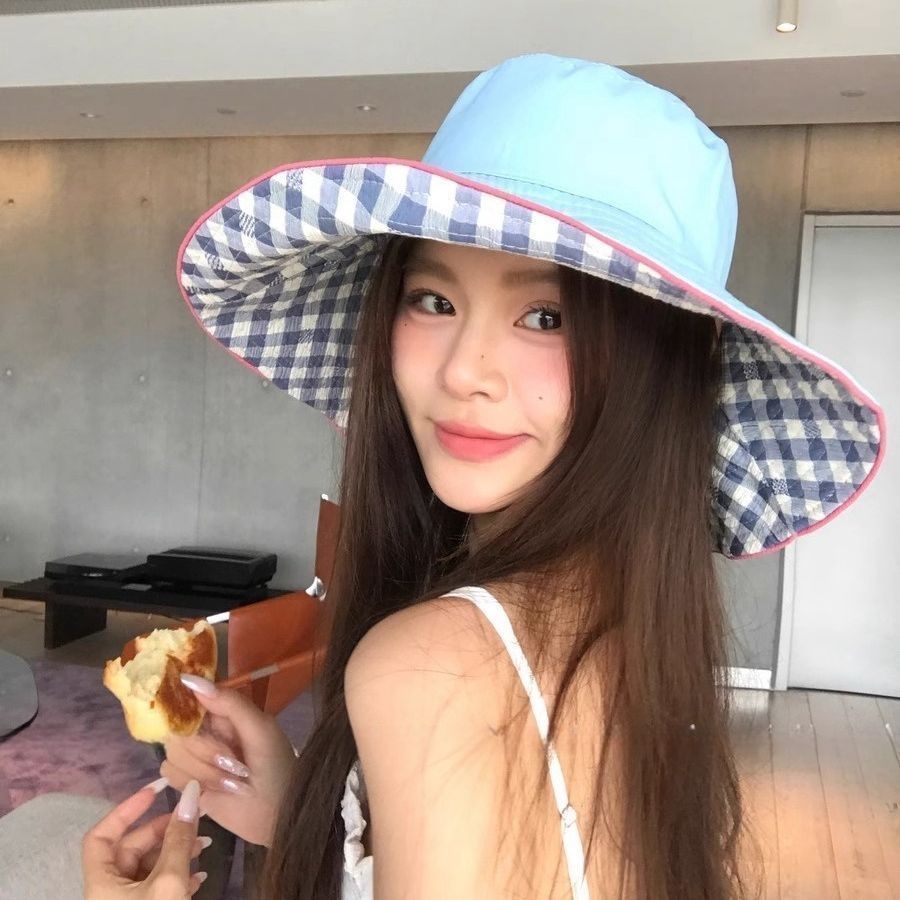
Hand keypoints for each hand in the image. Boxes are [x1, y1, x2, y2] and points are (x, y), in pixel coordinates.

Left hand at [83, 779, 206, 898]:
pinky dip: (179, 874)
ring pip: (150, 865)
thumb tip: (191, 794)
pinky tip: (199, 874)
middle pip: (133, 847)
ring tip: (204, 845)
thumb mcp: (169, 880)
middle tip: (194, 819)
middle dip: (165, 830)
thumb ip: (179, 839)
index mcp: (102, 880)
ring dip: (178, 851)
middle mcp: (110, 889)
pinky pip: (158, 884)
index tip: (157, 791)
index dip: (127, 809)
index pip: (102, 834)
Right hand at [161, 676, 295, 846]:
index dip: (185, 707)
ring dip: (203, 769)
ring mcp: (194, 756)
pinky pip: (169, 774)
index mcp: (223, 712)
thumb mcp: (260, 729)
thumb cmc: (275, 765)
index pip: (190, 698)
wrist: (276, 814)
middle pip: (178, 729)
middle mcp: (205, 730)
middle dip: (206, 750)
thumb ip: (229, 703)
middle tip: (234, 762)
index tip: (197, 722)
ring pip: (173, 752)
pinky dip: (192, 783)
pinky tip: (214, 791)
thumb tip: (189, 679)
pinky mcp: (186, 782)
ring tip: (231, 780)